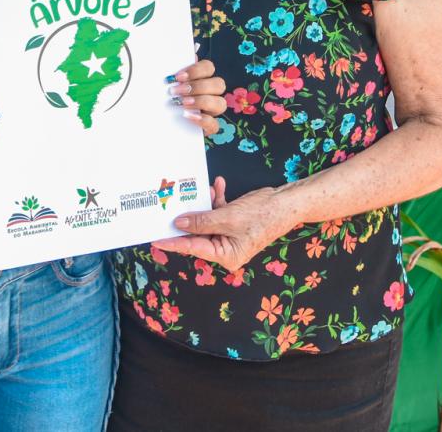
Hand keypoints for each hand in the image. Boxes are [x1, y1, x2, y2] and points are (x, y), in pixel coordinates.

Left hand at [152, 178, 293, 271]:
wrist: (286, 203)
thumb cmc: (262, 214)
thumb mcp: (227, 217)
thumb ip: (201, 221)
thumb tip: (179, 224)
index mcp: (226, 256)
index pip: (193, 248)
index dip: (173, 242)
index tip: (155, 239)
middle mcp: (227, 249)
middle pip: (199, 233)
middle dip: (191, 216)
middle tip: (171, 205)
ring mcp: (231, 236)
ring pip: (208, 220)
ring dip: (207, 203)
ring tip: (205, 189)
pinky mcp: (234, 223)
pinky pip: (219, 212)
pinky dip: (217, 200)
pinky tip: (218, 185)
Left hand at [168, 60, 226, 135]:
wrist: (159, 123)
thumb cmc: (164, 99)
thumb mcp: (166, 85)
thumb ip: (175, 73)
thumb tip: (184, 56)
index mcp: (202, 79)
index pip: (209, 67)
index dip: (196, 70)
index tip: (178, 76)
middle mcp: (211, 93)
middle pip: (218, 84)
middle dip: (198, 87)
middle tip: (176, 91)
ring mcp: (212, 111)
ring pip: (221, 103)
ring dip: (202, 101)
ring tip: (182, 103)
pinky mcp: (208, 128)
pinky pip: (215, 125)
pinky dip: (203, 120)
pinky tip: (188, 116)